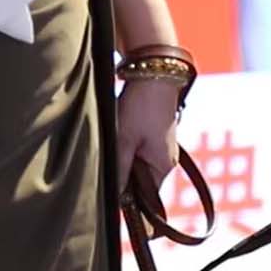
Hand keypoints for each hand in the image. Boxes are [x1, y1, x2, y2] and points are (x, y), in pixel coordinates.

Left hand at [115, 78, 181, 194]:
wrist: (152, 73)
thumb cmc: (142, 107)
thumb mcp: (124, 140)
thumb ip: (119, 169)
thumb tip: (115, 196)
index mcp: (163, 166)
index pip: (145, 196)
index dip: (127, 197)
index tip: (108, 193)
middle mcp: (164, 159)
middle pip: (139, 180)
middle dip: (122, 174)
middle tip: (106, 162)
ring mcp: (159, 146)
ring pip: (134, 163)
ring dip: (121, 158)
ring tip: (112, 143)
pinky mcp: (152, 133)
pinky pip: (135, 148)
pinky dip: (124, 145)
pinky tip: (117, 134)